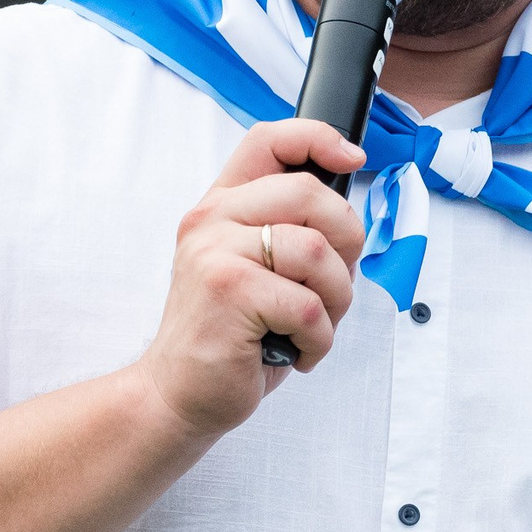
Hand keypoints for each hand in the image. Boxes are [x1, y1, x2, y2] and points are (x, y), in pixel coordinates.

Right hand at [136, 120, 365, 437]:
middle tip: (331, 286)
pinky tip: (295, 351)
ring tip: (310, 327)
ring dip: (335, 301)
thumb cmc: (231, 336)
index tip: (354, 158)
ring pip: (318, 252)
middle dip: (347, 243)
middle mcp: (213, 220)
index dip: (318, 138)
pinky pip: (309, 305)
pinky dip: (318, 340)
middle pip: (310, 193)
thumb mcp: (256, 270)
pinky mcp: (227, 291)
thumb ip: (288, 232)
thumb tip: (348, 219)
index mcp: (222, 207)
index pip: (269, 141)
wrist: (178, 393)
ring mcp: (215, 252)